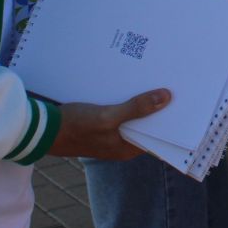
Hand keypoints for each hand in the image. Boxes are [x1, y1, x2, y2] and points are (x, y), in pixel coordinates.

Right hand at [48, 89, 171, 159]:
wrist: (42, 128)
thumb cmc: (75, 126)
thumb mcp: (108, 117)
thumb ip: (136, 109)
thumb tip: (166, 98)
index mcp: (126, 149)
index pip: (157, 137)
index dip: (170, 120)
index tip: (184, 102)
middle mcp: (121, 143)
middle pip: (146, 125)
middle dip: (157, 107)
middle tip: (174, 85)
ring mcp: (110, 133)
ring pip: (133, 116)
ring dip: (142, 101)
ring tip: (157, 79)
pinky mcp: (100, 122)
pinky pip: (120, 111)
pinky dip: (127, 99)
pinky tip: (132, 83)